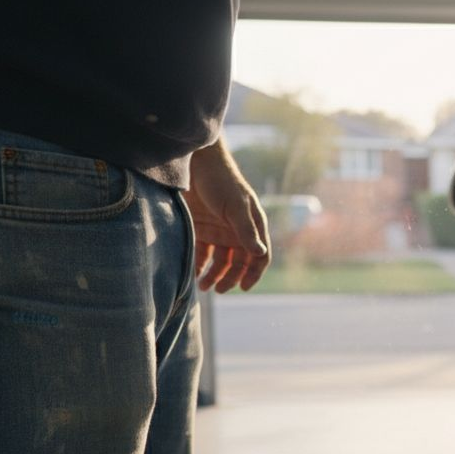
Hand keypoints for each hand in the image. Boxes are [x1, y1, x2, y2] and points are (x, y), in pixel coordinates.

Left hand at [184, 138, 270, 292]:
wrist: (194, 163)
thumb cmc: (220, 181)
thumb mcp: (235, 206)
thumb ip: (246, 230)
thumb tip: (260, 254)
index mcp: (253, 225)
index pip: (260, 255)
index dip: (254, 273)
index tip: (243, 287)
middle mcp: (238, 230)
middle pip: (239, 262)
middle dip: (231, 278)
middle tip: (219, 289)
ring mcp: (219, 230)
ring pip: (221, 260)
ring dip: (215, 275)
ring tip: (204, 286)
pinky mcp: (201, 228)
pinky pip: (203, 252)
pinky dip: (200, 264)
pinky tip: (194, 273)